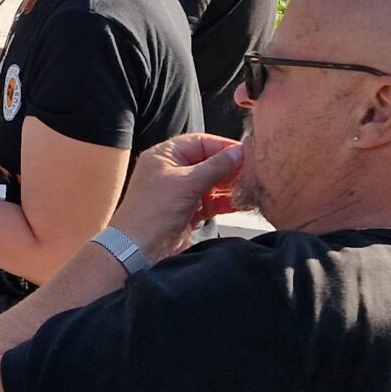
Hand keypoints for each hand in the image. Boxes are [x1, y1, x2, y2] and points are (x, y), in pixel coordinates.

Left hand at [106, 133, 244, 264]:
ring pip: (210, 182)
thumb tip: (237, 152)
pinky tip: (240, 202)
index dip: (222, 146)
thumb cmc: (153, 211)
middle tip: (251, 170)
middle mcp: (171, 171)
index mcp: (164, 156)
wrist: (139, 249)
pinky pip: (210, 201)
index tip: (244, 152)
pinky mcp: (187, 211)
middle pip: (207, 162)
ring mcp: (179, 192)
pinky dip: (224, 202)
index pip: (198, 142)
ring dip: (229, 185)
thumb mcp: (187, 183)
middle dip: (228, 167)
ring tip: (249, 186)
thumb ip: (215, 166)